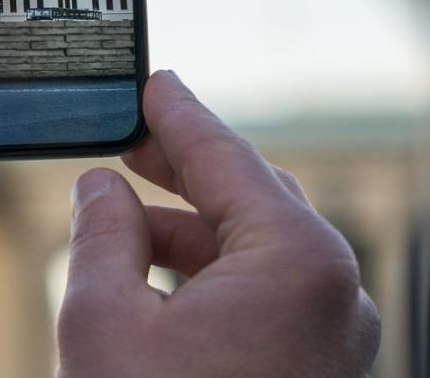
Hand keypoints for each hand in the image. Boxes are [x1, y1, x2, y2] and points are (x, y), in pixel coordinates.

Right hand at [57, 71, 379, 376]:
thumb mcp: (105, 317)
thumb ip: (102, 234)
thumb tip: (100, 188)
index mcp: (296, 263)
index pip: (227, 159)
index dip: (178, 116)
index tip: (153, 84)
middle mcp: (333, 295)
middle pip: (250, 201)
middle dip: (181, 172)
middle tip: (127, 144)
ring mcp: (330, 339)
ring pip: (255, 254)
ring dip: (185, 233)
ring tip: (119, 227)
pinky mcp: (314, 369)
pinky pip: (265, 299)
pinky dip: (208, 278)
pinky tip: (153, 280)